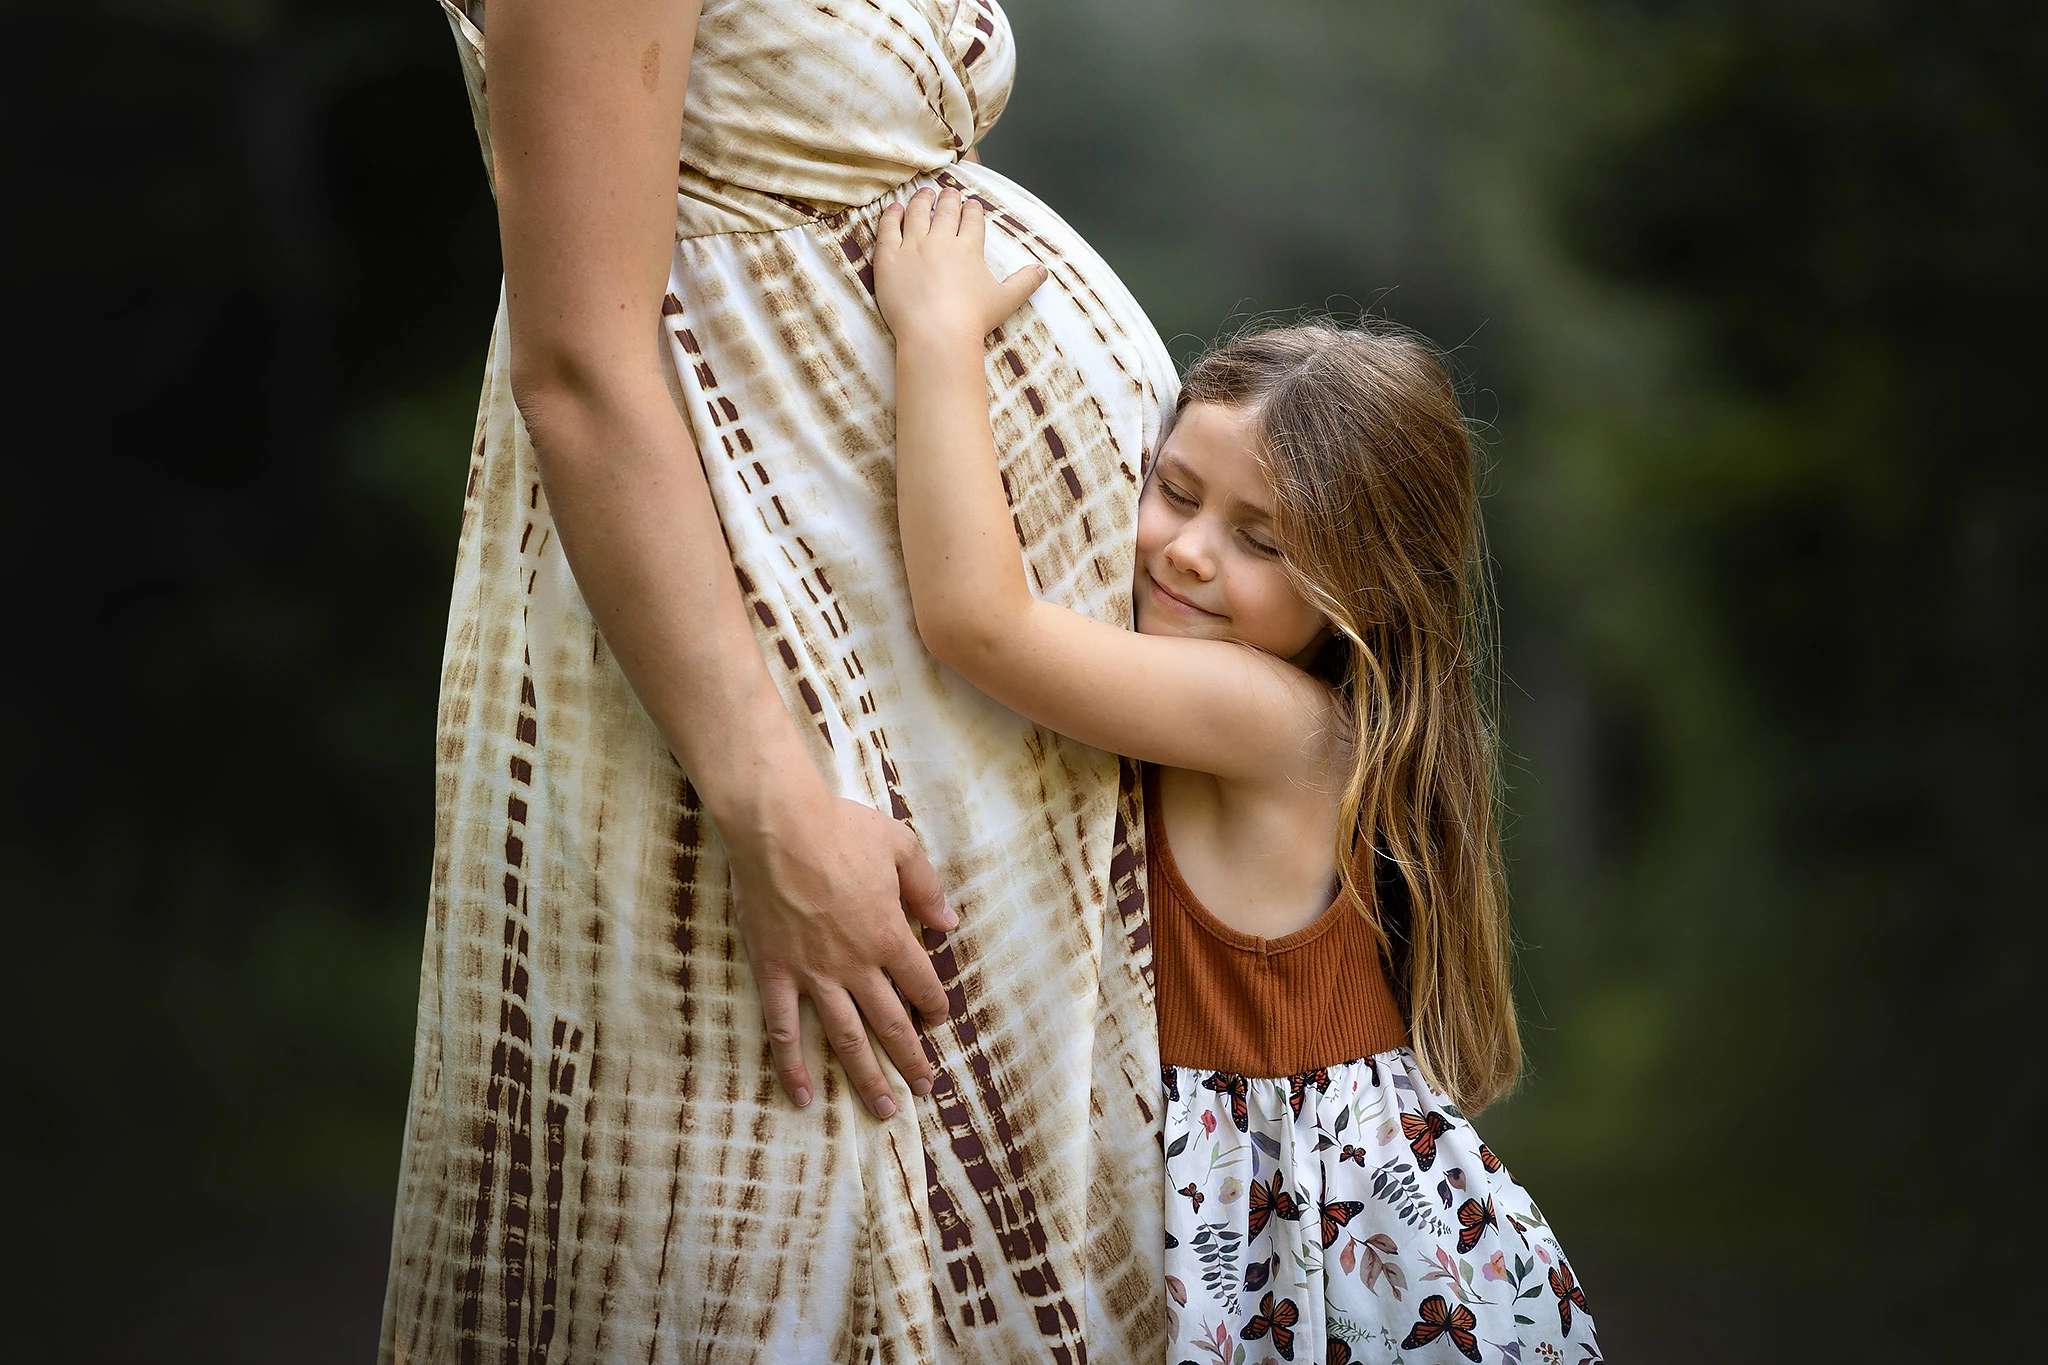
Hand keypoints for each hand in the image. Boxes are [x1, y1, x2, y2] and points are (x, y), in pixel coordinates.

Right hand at [724, 781, 957, 1117]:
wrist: (778, 826)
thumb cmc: (841, 829)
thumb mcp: (901, 847)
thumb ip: (928, 889)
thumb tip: (950, 924)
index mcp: (889, 935)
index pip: (922, 984)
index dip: (936, 1005)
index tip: (940, 1019)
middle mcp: (856, 965)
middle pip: (892, 1024)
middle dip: (912, 1059)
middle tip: (925, 1086)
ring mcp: (813, 975)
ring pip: (846, 1038)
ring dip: (868, 1077)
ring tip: (886, 1108)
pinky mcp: (775, 972)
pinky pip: (784, 1029)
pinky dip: (793, 1066)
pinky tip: (803, 1095)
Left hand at [875, 186, 1046, 349]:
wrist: (937, 334)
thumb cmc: (972, 320)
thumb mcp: (1006, 300)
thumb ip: (1025, 282)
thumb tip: (1042, 270)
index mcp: (969, 248)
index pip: (972, 220)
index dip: (972, 210)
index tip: (971, 204)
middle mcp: (941, 240)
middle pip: (944, 211)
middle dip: (948, 199)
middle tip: (948, 192)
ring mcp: (913, 247)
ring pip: (916, 214)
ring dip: (921, 200)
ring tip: (923, 194)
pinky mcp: (889, 258)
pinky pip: (888, 229)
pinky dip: (891, 216)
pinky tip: (894, 209)